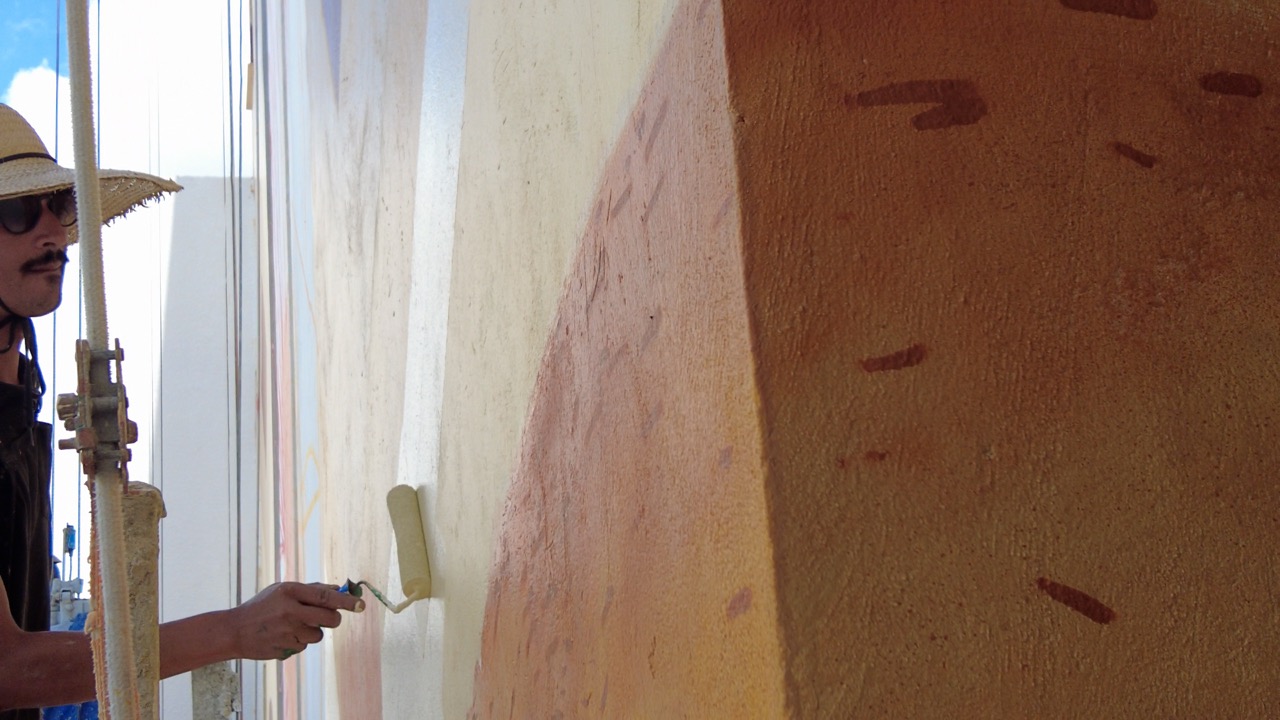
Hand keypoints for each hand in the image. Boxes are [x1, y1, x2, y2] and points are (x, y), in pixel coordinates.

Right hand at [226, 582, 362, 660]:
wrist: (234, 631)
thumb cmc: (262, 607)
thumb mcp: (282, 590)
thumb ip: (310, 589)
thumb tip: (339, 589)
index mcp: (290, 591)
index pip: (325, 596)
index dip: (346, 601)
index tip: (360, 605)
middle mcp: (290, 611)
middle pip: (329, 618)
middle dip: (335, 619)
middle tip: (330, 617)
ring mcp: (288, 631)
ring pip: (318, 634)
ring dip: (312, 631)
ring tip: (293, 626)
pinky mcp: (285, 648)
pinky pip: (304, 645)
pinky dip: (299, 641)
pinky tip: (283, 636)